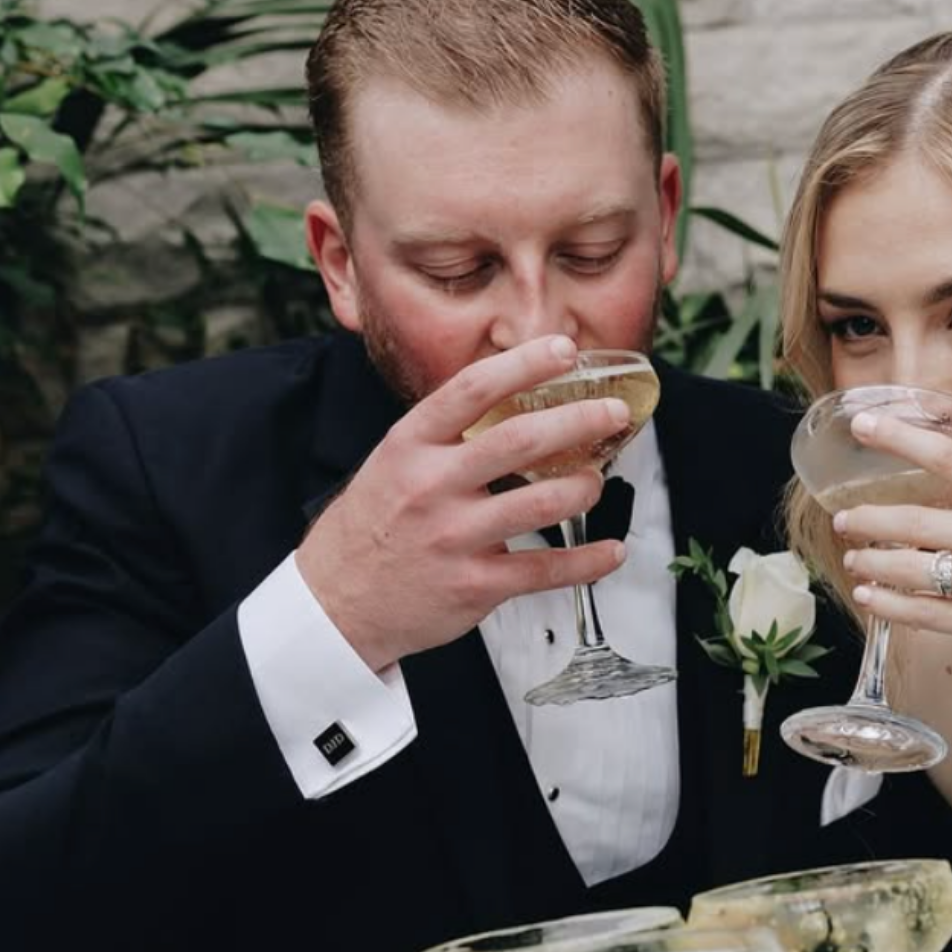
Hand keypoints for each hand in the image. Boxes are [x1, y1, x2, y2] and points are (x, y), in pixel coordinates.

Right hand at [299, 336, 631, 673]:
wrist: (338, 601)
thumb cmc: (376, 525)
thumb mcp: (395, 463)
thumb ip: (445, 435)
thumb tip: (512, 399)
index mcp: (411, 444)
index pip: (472, 389)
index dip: (524, 364)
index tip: (565, 350)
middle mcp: (432, 485)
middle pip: (519, 441)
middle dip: (578, 421)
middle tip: (614, 413)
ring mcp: (454, 538)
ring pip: (540, 504)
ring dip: (583, 488)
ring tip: (597, 480)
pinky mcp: (474, 585)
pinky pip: (543, 570)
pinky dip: (586, 561)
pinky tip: (611, 551)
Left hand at [833, 407, 951, 671]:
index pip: (950, 458)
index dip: (900, 439)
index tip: (863, 426)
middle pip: (917, 521)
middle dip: (870, 520)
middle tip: (844, 519)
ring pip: (914, 570)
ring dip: (874, 563)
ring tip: (854, 560)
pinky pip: (928, 614)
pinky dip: (891, 606)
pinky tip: (870, 598)